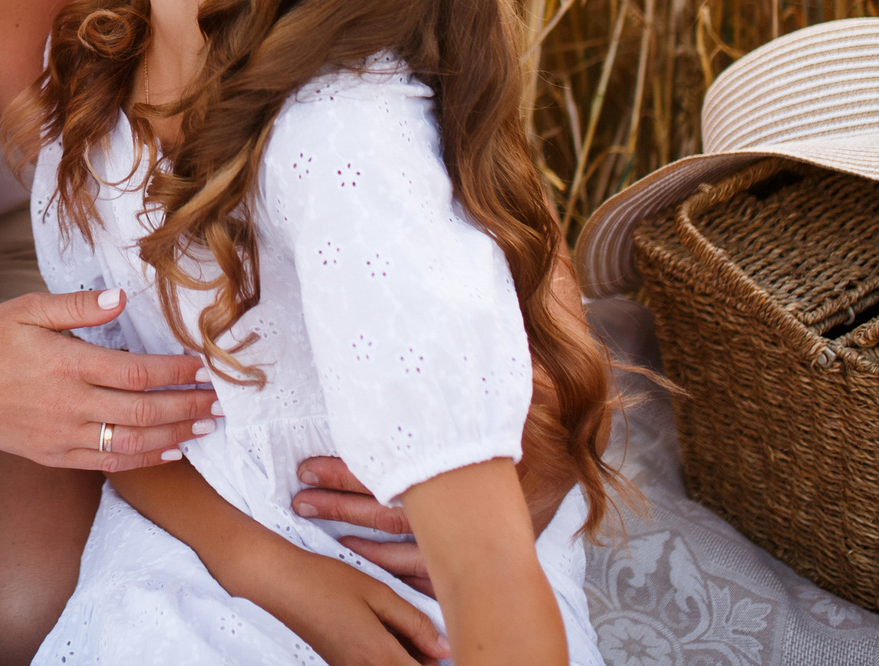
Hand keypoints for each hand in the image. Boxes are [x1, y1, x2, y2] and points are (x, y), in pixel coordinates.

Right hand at [0, 288, 218, 470]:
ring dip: (174, 437)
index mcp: (67, 365)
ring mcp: (63, 436)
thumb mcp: (25, 309)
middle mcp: (70, 405)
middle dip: (187, 407)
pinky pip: (108, 464)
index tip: (202, 367)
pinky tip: (168, 453)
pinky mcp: (55, 456)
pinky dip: (143, 460)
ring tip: (205, 428)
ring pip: (132, 444)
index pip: (137, 372)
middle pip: (144, 412)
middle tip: (219, 402)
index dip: (175, 372)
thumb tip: (121, 298)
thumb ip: (76, 306)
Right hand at [242, 544, 449, 665]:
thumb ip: (414, 623)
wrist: (279, 584)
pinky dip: (388, 654)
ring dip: (406, 657)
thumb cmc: (325, 582)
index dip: (440, 662)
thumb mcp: (377, 593)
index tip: (449, 646)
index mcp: (380, 656)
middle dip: (425, 661)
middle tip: (431, 634)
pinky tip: (386, 630)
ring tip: (409, 629)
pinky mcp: (340, 665)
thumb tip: (443, 646)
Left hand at [293, 354, 575, 587]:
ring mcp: (485, 522)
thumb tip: (397, 315)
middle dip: (341, 505)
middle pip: (394, 511)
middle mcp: (472, 494)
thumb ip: (450, 357)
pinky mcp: (489, 533)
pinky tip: (361, 554)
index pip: (393, 473)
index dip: (345, 473)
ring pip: (410, 542)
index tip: (306, 468)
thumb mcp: (492, 362)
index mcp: (465, 454)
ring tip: (314, 517)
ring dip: (359, 534)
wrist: (580, 418)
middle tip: (298, 498)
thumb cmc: (530, 383)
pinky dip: (396, 563)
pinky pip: (437, 563)